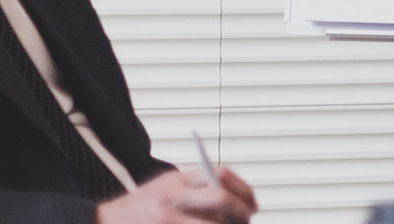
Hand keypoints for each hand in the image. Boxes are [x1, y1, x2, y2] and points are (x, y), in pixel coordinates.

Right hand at [95, 167, 257, 223]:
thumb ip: (196, 189)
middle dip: (241, 212)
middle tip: (248, 219)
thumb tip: (234, 200)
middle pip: (221, 200)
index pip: (220, 175)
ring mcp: (167, 220)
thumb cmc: (140, 209)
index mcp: (176, 180)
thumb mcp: (166, 188)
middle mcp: (172, 198)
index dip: (243, 189)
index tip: (252, 203)